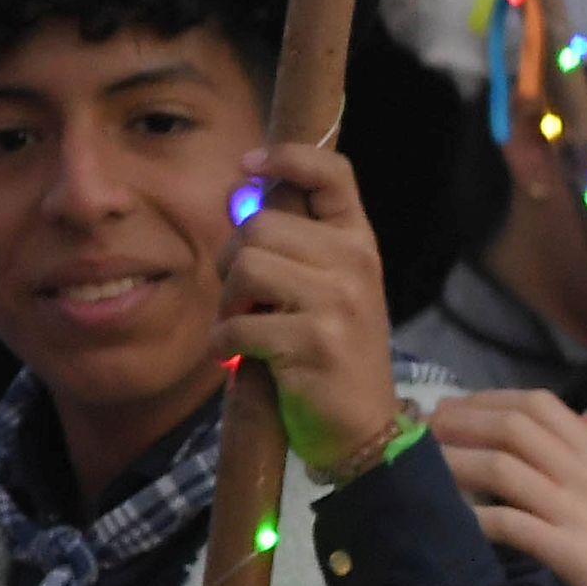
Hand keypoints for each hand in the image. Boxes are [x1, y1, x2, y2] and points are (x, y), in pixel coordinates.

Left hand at [216, 127, 402, 477]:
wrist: (363, 427)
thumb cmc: (333, 352)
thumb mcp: (332, 288)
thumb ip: (299, 244)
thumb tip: (243, 199)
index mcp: (360, 241)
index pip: (333, 174)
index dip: (287, 158)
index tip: (248, 165)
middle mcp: (355, 262)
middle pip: (260, 225)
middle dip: (231, 259)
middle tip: (239, 295)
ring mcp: (337, 301)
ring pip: (246, 268)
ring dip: (227, 302)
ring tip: (242, 324)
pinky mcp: (313, 343)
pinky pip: (238, 325)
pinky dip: (224, 344)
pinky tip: (237, 357)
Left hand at [434, 389, 586, 585]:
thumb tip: (581, 418)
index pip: (542, 405)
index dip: (489, 400)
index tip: (453, 406)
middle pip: (515, 427)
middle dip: (461, 422)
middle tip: (423, 430)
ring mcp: (579, 511)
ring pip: (504, 467)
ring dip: (455, 462)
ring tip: (420, 466)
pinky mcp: (570, 552)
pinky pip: (510, 524)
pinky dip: (474, 518)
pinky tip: (446, 519)